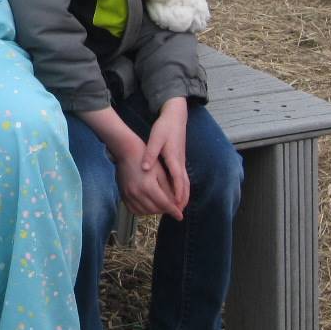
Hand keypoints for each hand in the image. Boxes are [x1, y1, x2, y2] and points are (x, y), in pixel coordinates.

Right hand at [116, 147, 180, 219]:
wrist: (126, 152)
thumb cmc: (146, 159)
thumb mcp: (160, 172)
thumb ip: (168, 190)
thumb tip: (176, 204)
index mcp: (148, 186)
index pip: (164, 204)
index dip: (174, 211)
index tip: (180, 217)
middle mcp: (137, 193)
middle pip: (155, 209)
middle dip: (165, 210)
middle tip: (171, 208)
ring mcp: (128, 195)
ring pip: (145, 211)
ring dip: (155, 211)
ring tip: (160, 206)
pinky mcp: (123, 196)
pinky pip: (134, 210)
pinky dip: (143, 211)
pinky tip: (148, 206)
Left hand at [141, 98, 189, 217]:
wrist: (175, 117)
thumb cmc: (165, 128)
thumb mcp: (155, 139)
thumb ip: (150, 154)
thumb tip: (145, 168)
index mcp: (174, 159)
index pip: (178, 181)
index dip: (177, 195)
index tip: (176, 206)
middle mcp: (180, 162)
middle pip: (184, 185)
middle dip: (183, 199)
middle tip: (179, 212)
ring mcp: (181, 161)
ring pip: (185, 182)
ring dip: (183, 194)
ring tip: (179, 206)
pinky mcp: (180, 159)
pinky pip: (182, 177)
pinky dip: (181, 187)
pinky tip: (176, 192)